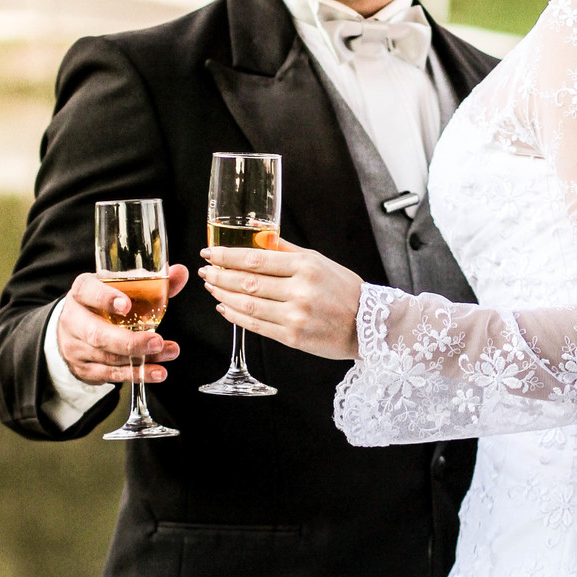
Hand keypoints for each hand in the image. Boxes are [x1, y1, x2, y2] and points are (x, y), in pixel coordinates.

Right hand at [56, 265, 188, 383]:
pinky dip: (136, 374)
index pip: (87, 292)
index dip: (105, 298)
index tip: (126, 305)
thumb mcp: (119, 287)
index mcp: (81, 292)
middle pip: (97, 333)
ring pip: (107, 357)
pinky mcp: (83, 368)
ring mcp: (76, 347)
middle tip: (157, 341)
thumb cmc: (103, 304)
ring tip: (168, 352)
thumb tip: (180, 272)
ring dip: (140, 359)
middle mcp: (74, 319)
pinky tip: (157, 372)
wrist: (74, 329)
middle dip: (129, 341)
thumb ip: (151, 282)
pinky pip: (110, 375)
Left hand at [199, 243, 361, 359]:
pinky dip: (236, 316)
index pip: (255, 259)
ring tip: (212, 287)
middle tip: (206, 271)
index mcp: (306, 267)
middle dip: (220, 276)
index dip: (227, 256)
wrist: (370, 325)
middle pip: (247, 282)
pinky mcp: (293, 337)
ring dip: (224, 295)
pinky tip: (225, 307)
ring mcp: (296, 316)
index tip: (210, 252)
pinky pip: (256, 326)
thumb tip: (257, 239)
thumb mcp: (319, 262)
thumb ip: (287, 251)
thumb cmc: (345, 291)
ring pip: (247, 306)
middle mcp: (300, 291)